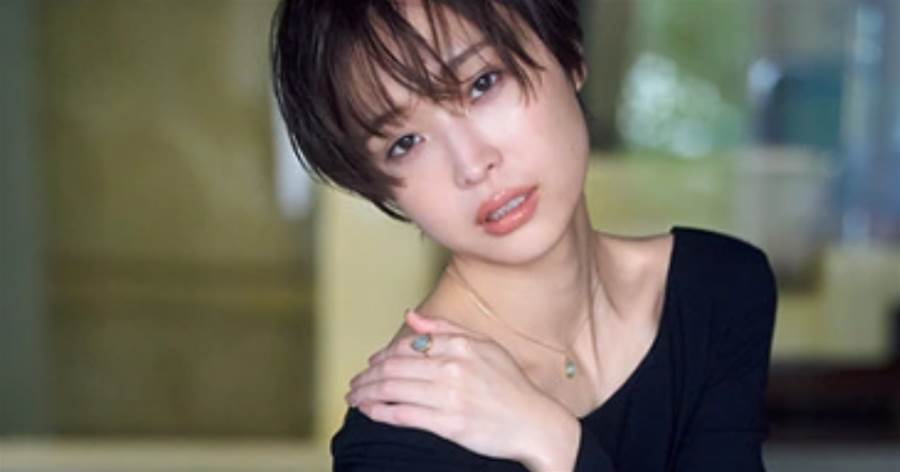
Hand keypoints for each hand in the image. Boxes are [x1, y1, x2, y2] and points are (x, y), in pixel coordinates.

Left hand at [345, 309, 580, 470]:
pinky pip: (402, 414)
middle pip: (393, 367)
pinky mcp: (448, 423)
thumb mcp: (484, 347)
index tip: (370, 365)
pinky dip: (379, 411)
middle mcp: (452, 367)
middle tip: (354, 384)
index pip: (407, 346)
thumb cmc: (511, 386)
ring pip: (392, 389)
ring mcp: (449, 395)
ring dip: (366, 393)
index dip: (381, 356)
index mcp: (460, 345)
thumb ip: (445, 330)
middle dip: (366, 377)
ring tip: (355, 398)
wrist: (537, 424)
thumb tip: (410, 316)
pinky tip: (368, 412)